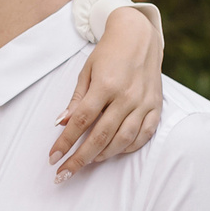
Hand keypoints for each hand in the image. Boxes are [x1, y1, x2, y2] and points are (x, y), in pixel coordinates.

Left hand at [51, 5, 162, 177]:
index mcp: (105, 85)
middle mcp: (126, 97)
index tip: (53, 157)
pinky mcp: (156, 107)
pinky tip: (114, 152)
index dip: (65, 142)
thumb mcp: (87, 71)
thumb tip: (62, 124)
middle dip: (80, 158)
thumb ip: (76, 100)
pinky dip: (128, 147)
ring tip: (87, 162)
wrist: (139, 37)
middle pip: (100, 136)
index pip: (81, 121)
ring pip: (122, 140)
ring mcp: (143, 103)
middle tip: (64, 173)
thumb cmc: (109, 54)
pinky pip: (143, 135)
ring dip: (102, 156)